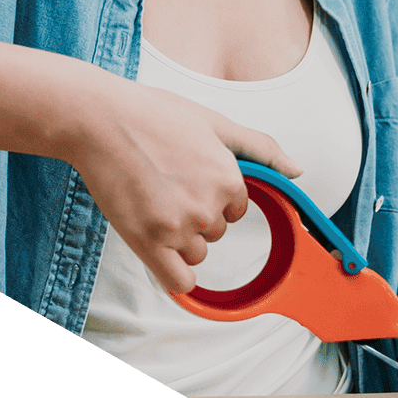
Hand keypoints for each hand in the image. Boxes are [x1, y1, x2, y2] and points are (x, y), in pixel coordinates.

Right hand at [76, 80, 301, 293]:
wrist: (100, 120)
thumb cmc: (153, 115)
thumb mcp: (214, 122)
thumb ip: (260, 148)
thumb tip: (297, 170)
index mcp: (229, 178)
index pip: (236, 209)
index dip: (214, 196)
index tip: (188, 178)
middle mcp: (208, 206)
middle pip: (216, 231)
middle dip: (196, 216)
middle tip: (165, 186)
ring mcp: (178, 226)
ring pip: (196, 253)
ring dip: (179, 239)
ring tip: (152, 204)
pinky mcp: (148, 242)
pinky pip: (178, 282)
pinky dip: (175, 276)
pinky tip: (162, 255)